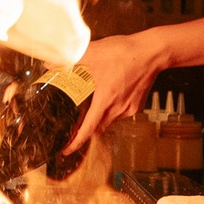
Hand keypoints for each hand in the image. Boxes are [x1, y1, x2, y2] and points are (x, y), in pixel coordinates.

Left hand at [63, 30, 172, 156]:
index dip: (76, 142)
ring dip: (100, 117)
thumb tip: (50, 65)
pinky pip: (121, 113)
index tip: (66, 150)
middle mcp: (118, 108)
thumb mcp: (93, 53)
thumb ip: (70, 60)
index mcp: (105, 99)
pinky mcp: (137, 105)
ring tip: (91, 105)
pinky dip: (112, 110)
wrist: (153, 52)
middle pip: (98, 127)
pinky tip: (109, 96)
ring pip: (110, 120)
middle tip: (74, 124)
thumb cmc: (125, 52)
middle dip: (86, 129)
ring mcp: (130, 108)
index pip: (88, 129)